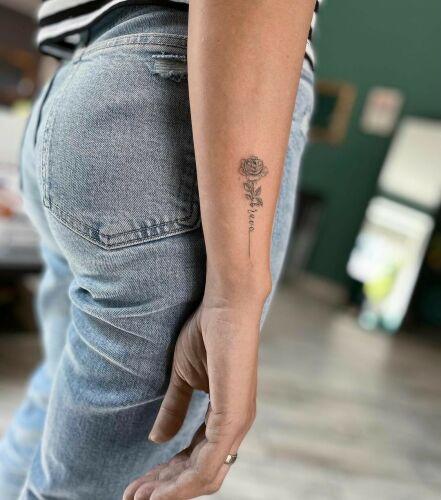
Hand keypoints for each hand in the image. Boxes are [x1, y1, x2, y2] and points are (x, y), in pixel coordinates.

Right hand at [123, 294, 262, 499]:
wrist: (225, 307)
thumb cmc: (208, 334)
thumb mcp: (184, 377)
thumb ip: (174, 408)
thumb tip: (157, 440)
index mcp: (224, 416)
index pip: (196, 457)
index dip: (167, 475)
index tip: (138, 484)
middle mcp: (234, 426)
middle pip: (199, 473)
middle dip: (165, 489)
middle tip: (132, 497)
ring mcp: (236, 423)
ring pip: (204, 476)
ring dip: (169, 492)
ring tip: (138, 499)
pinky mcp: (233, 417)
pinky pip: (208, 464)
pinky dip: (183, 485)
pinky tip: (159, 495)